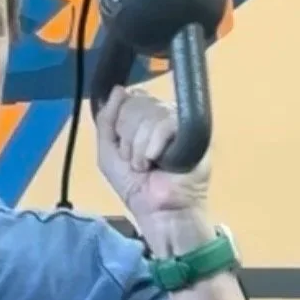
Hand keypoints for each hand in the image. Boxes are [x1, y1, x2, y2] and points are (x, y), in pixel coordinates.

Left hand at [95, 85, 210, 227]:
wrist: (157, 211)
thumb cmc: (135, 187)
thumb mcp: (108, 153)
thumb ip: (106, 121)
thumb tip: (118, 89)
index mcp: (146, 117)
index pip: (129, 98)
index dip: (121, 121)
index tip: (122, 146)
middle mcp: (164, 114)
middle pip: (136, 104)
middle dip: (128, 139)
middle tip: (136, 162)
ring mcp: (180, 121)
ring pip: (149, 114)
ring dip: (139, 149)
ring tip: (147, 167)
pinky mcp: (194, 131)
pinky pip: (164, 124)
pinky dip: (152, 147)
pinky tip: (156, 163)